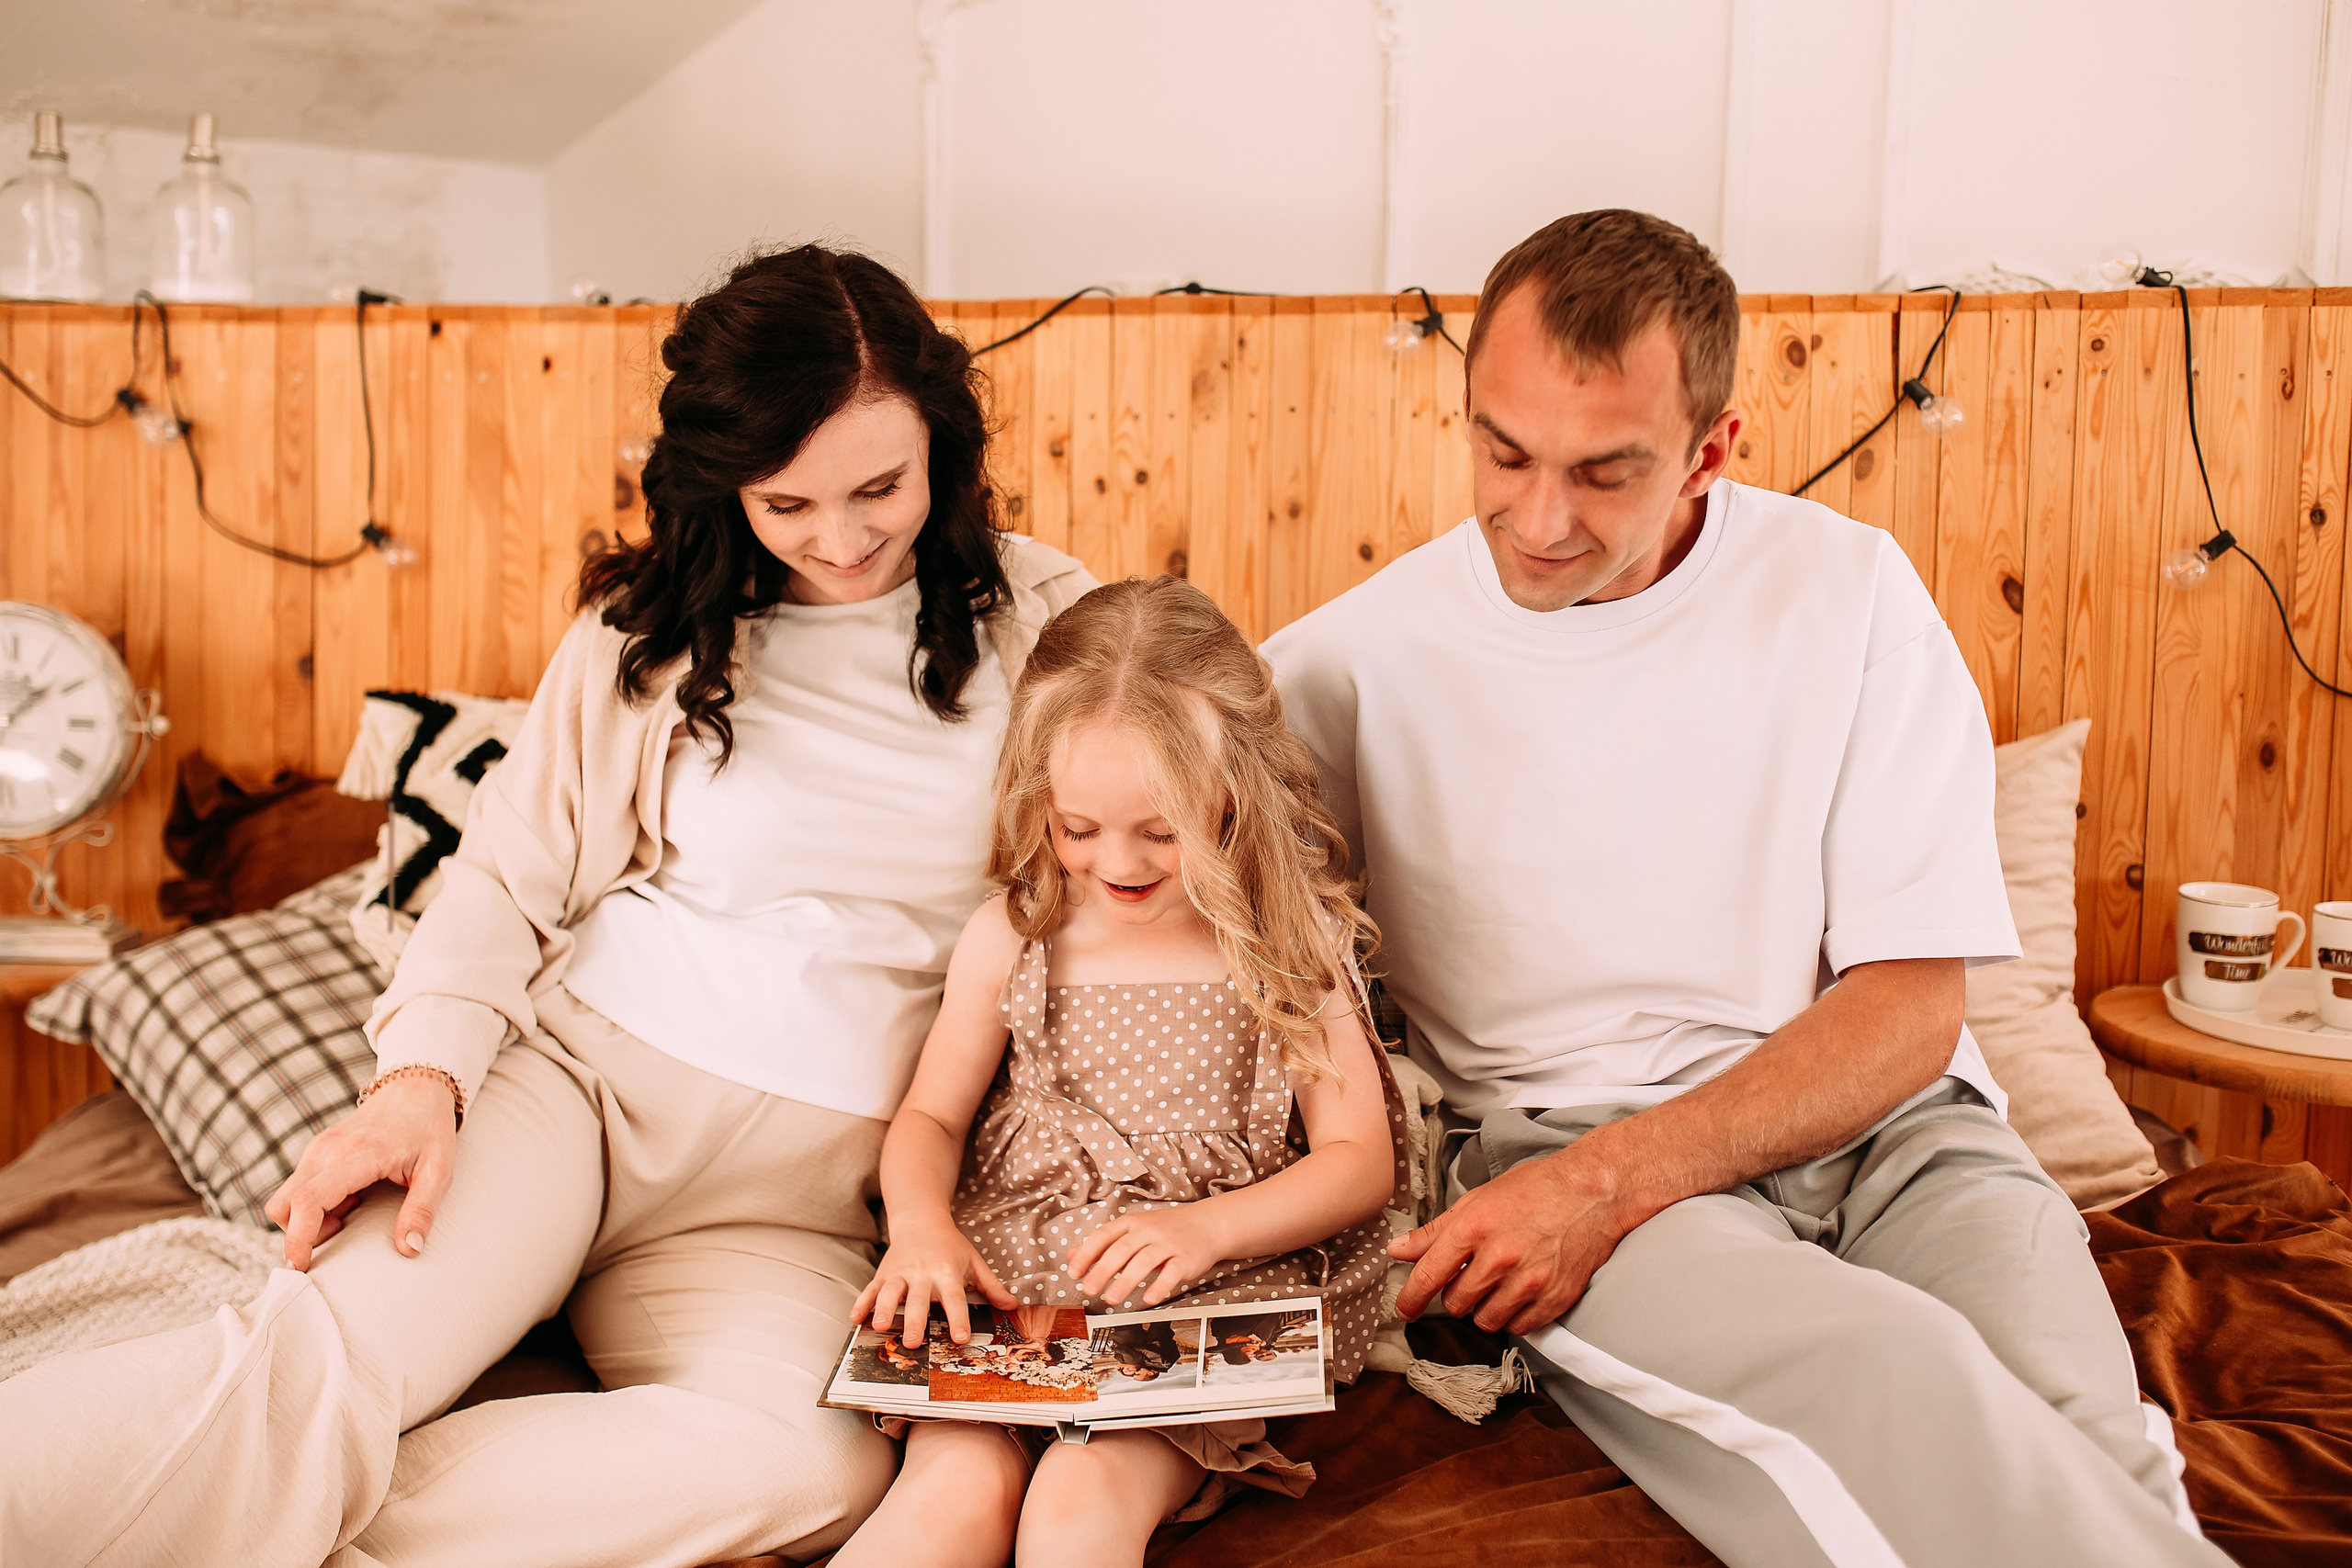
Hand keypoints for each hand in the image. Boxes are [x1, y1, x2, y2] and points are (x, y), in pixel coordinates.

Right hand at [262, 1075, 456, 1269]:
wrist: (416, 1086)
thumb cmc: (429, 1128)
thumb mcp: (438, 1171)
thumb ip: (422, 1210)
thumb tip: (409, 1249)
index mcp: (356, 1155)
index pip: (307, 1201)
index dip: (297, 1239)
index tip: (301, 1267)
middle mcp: (326, 1150)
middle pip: (282, 1205)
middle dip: (299, 1234)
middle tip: (340, 1238)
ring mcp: (318, 1148)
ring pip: (286, 1198)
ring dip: (308, 1219)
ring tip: (352, 1214)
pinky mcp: (318, 1149)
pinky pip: (299, 1186)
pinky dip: (314, 1204)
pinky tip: (350, 1200)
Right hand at [853, 1218, 1015, 1343]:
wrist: (921, 1220)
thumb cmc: (951, 1247)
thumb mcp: (974, 1262)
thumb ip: (992, 1286)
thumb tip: (1013, 1306)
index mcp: (947, 1272)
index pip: (954, 1297)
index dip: (958, 1317)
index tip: (960, 1338)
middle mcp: (922, 1273)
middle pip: (917, 1299)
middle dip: (914, 1321)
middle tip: (912, 1343)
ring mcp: (900, 1273)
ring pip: (889, 1293)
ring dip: (884, 1310)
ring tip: (880, 1328)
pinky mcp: (883, 1274)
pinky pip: (870, 1289)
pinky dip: (861, 1303)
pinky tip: (855, 1319)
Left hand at [1067, 1205, 1228, 1307]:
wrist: (1205, 1225)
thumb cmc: (1163, 1231)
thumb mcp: (1131, 1231)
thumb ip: (1102, 1244)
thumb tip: (1070, 1256)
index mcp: (1130, 1224)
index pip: (1103, 1236)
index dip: (1087, 1254)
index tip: (1074, 1273)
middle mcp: (1147, 1231)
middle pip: (1122, 1249)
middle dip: (1103, 1270)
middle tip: (1089, 1290)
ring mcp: (1168, 1244)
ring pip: (1144, 1260)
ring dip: (1126, 1280)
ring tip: (1112, 1299)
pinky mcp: (1185, 1258)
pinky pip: (1172, 1272)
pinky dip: (1160, 1286)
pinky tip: (1149, 1299)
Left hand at [1389, 1144, 1633, 1334]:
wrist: (1592, 1193)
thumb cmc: (1534, 1190)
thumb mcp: (1477, 1200)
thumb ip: (1435, 1231)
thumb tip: (1397, 1251)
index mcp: (1474, 1227)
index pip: (1429, 1276)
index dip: (1410, 1299)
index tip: (1405, 1310)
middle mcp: (1500, 1257)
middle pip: (1456, 1303)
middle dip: (1457, 1294)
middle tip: (1471, 1275)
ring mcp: (1530, 1281)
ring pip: (1485, 1320)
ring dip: (1484, 1308)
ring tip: (1498, 1283)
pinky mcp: (1554, 1298)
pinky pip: (1518, 1327)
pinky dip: (1513, 1315)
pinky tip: (1520, 1292)